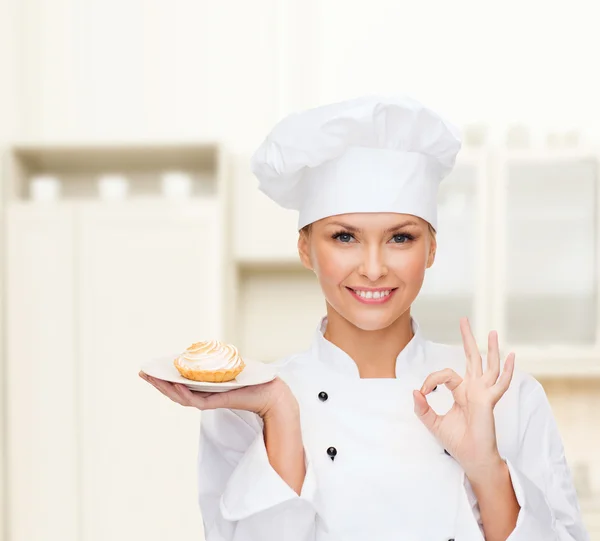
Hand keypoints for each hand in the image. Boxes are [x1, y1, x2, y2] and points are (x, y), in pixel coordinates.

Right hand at [139, 372, 296, 418]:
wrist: (271, 392)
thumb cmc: (253, 378)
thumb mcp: (230, 365)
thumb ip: (216, 360)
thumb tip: (204, 346)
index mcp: (205, 387)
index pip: (179, 383)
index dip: (163, 378)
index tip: (149, 370)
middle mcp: (204, 395)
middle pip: (175, 391)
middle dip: (158, 382)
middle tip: (143, 373)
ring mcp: (209, 400)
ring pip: (181, 397)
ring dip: (166, 388)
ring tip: (152, 379)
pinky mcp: (217, 402)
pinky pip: (195, 400)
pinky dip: (183, 393)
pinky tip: (175, 385)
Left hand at [412, 317, 514, 478]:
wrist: (472, 459)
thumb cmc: (457, 441)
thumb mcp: (433, 422)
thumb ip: (422, 407)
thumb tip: (414, 391)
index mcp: (461, 391)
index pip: (445, 374)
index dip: (431, 379)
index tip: (423, 392)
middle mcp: (474, 389)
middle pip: (471, 358)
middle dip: (467, 338)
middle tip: (464, 319)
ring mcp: (483, 394)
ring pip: (488, 366)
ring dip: (490, 349)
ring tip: (492, 332)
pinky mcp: (489, 402)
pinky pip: (500, 384)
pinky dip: (507, 371)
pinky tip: (512, 357)